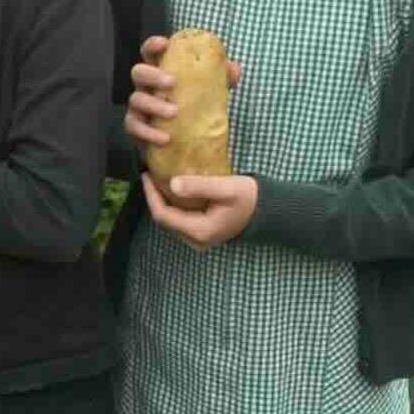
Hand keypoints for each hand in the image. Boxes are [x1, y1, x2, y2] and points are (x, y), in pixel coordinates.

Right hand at [124, 35, 241, 147]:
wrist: (184, 144)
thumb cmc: (194, 109)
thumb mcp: (210, 92)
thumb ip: (222, 78)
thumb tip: (233, 68)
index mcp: (160, 72)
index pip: (150, 52)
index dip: (153, 45)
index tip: (164, 44)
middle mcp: (145, 87)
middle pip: (138, 72)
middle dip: (153, 74)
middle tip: (172, 82)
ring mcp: (138, 108)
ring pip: (136, 100)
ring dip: (154, 105)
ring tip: (174, 112)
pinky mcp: (136, 129)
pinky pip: (134, 127)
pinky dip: (148, 132)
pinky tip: (164, 139)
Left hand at [141, 173, 258, 250]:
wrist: (267, 211)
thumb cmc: (248, 197)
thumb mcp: (226, 187)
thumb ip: (199, 186)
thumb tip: (172, 184)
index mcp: (199, 231)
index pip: (163, 215)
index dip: (151, 195)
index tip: (146, 174)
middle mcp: (196, 239)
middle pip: (164, 219)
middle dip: (154, 197)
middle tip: (150, 174)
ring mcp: (199, 239)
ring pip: (171, 220)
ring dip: (163, 200)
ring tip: (158, 178)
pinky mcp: (202, 232)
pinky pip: (180, 219)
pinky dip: (173, 204)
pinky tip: (172, 188)